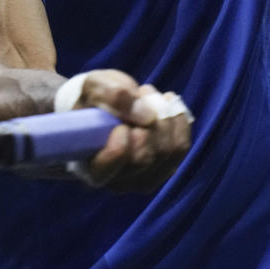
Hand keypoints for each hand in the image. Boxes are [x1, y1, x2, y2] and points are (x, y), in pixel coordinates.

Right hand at [64, 70, 192, 191]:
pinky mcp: (164, 167)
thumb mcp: (93, 87)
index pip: (107, 171)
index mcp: (89, 168)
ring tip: (148, 94)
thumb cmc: (93, 99)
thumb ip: (113, 96)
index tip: (119, 124)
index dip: (119, 147)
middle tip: (139, 94)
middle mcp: (117, 181)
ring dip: (163, 117)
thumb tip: (147, 116)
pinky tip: (165, 103)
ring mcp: (143, 178)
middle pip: (143, 160)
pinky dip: (177, 120)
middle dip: (147, 123)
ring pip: (167, 153)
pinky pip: (180, 147)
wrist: (105, 104)